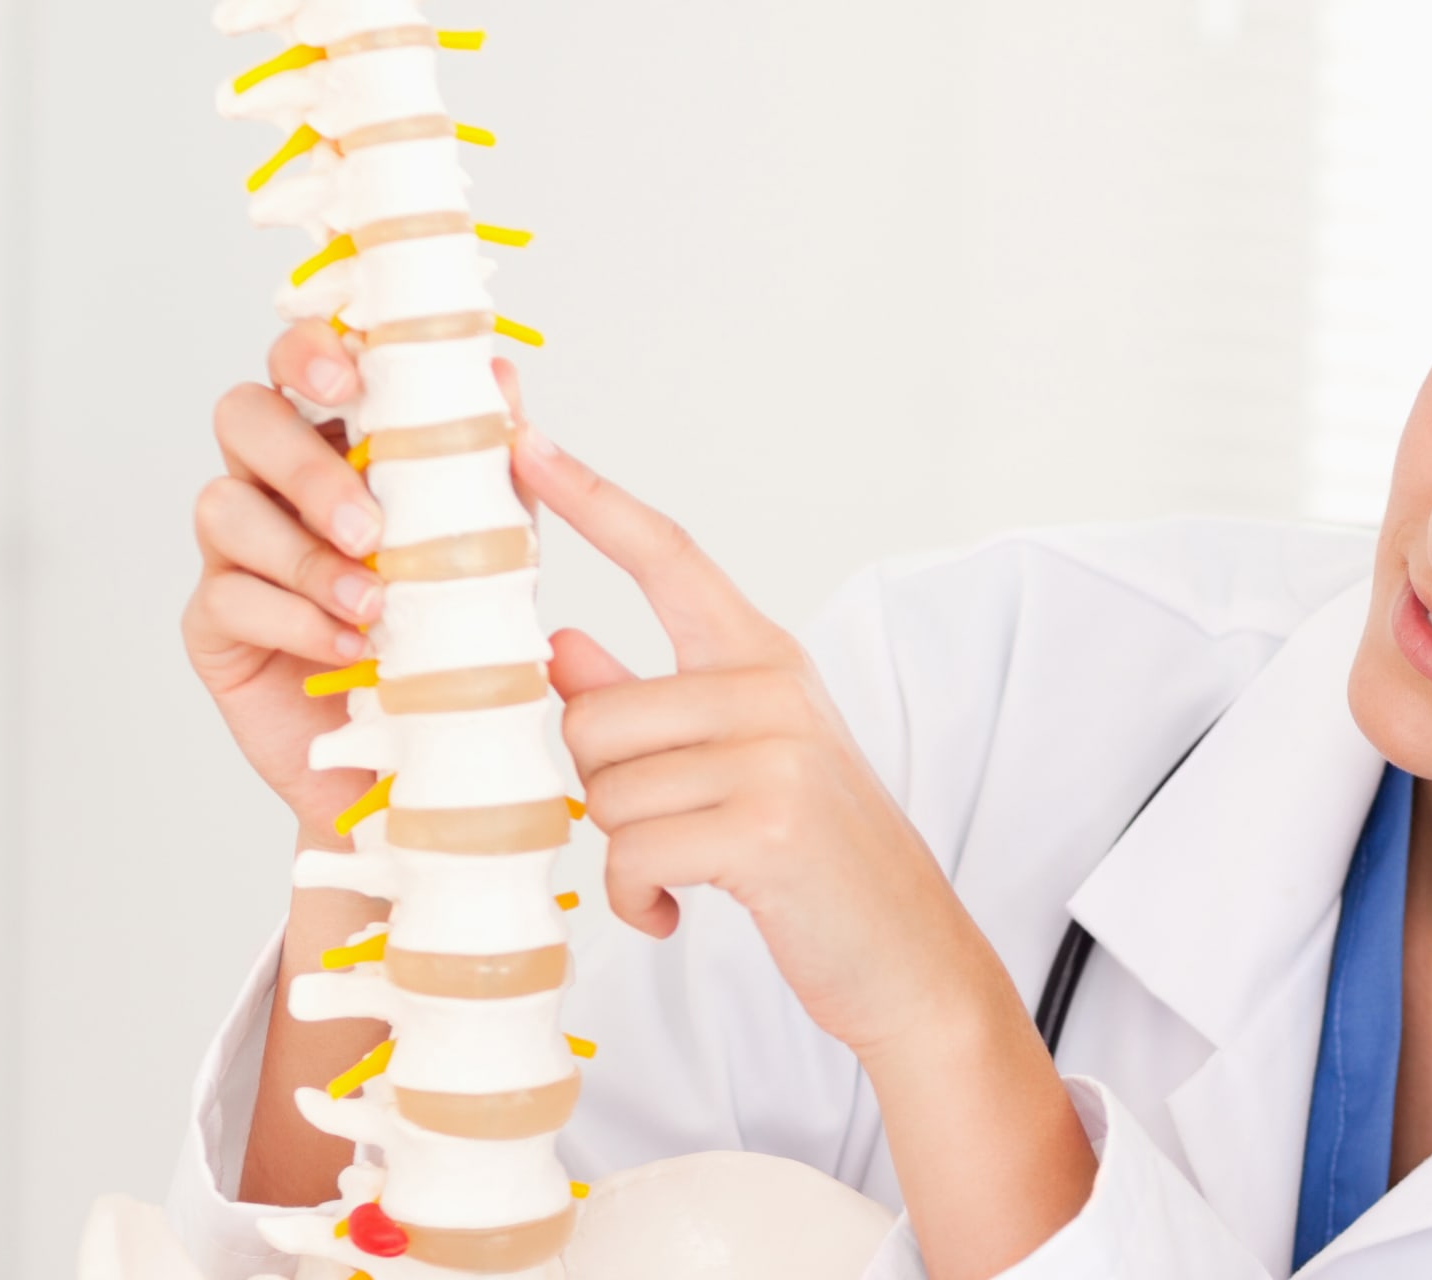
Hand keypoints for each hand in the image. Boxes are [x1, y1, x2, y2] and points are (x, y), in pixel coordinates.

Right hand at [182, 320, 534, 843]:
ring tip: (374, 601)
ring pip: (223, 507)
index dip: (307, 351)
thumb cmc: (449, 633)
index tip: (349, 377)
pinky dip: (296, 618)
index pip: (297, 366)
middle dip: (302, 463)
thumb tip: (498, 375)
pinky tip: (350, 645)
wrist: (426, 752)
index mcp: (335, 442)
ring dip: (305, 554)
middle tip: (367, 522)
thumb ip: (487, 462)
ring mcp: (234, 551)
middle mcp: (273, 483)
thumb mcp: (488, 544)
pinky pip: (228, 596)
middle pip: (242, 418)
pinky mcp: (214, 623)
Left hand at [521, 410, 1096, 1279]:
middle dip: (602, 794)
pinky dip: (639, 899)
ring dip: (626, 854)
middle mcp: (774, 690)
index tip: (523, 444)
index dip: (591, 497)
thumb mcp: (739, 764)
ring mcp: (775, 755)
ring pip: (605, 791)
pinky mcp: (763, 828)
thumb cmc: (816, 862)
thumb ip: (646, 701)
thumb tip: (560, 645)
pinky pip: (632, 853)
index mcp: (767, 660)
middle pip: (594, 716)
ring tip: (682, 877)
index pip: (669, 556)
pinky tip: (679, 913)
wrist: (908, 957)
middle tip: (662, 834)